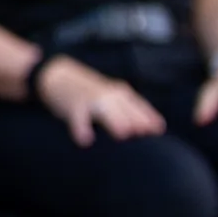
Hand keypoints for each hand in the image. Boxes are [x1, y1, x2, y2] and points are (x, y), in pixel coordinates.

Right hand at [36, 59, 163, 144]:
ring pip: (103, 110)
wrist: (58, 75)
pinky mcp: (73, 107)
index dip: (148, 117)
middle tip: (144, 133)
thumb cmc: (91, 92)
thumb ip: (132, 110)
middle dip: (135, 119)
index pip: (138, 105)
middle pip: (124, 108)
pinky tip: (85, 140)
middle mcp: (107, 94)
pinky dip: (80, 129)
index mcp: (120, 93)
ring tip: (122, 134)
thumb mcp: (113, 96)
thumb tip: (159, 128)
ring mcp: (90, 99)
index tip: (158, 130)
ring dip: (113, 121)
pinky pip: (77, 119)